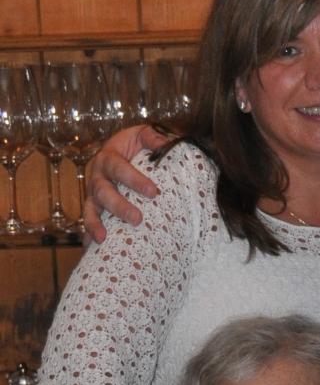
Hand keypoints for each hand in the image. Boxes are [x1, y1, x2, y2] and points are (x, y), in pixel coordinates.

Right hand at [83, 123, 168, 242]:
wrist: (118, 151)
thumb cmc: (133, 145)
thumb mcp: (141, 134)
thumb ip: (152, 136)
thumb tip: (165, 144)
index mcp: (108, 157)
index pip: (119, 168)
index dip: (134, 180)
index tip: (153, 192)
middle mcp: (97, 177)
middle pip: (103, 192)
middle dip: (119, 207)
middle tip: (137, 219)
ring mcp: (93, 195)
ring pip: (91, 209)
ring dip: (95, 224)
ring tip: (103, 239)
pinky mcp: (94, 208)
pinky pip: (88, 223)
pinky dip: (88, 236)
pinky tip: (90, 250)